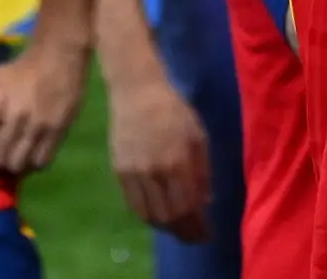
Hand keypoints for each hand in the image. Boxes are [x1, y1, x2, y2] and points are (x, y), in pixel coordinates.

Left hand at [0, 32, 89, 179]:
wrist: (58, 57)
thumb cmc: (20, 70)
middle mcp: (16, 113)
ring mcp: (38, 125)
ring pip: (15, 165)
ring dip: (10, 164)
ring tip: (10, 157)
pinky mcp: (58, 131)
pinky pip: (39, 162)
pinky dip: (32, 163)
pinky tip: (29, 155)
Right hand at [103, 69, 212, 237]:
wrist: (138, 91)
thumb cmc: (175, 110)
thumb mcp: (198, 136)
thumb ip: (203, 171)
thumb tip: (205, 202)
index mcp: (178, 162)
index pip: (189, 208)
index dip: (198, 227)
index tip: (207, 234)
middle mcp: (154, 172)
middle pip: (169, 218)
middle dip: (184, 232)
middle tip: (194, 234)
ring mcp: (134, 173)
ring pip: (149, 216)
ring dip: (166, 227)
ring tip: (178, 226)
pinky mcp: (119, 171)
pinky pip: (133, 205)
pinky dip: (147, 216)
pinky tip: (159, 213)